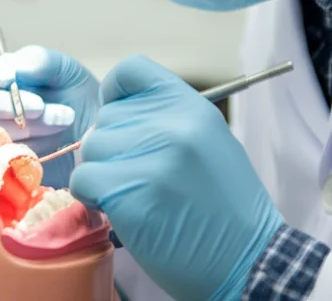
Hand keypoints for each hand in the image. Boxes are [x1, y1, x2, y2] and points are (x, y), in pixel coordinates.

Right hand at [0, 46, 99, 188]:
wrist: (98, 132)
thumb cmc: (76, 97)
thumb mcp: (64, 70)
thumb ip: (39, 60)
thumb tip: (15, 67)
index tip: (7, 77)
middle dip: (3, 102)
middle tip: (39, 105)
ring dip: (27, 124)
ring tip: (61, 120)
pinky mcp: (3, 162)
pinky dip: (27, 148)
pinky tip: (52, 144)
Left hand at [70, 55, 283, 300]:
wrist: (248, 261)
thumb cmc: (223, 206)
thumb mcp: (206, 141)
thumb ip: (164, 120)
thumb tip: (112, 114)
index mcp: (191, 106)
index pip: (131, 70)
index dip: (116, 96)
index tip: (122, 123)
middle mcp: (173, 125)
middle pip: (105, 118)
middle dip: (110, 149)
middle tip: (135, 178)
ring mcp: (152, 159)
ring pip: (90, 149)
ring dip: (100, 174)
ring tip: (132, 195)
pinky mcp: (131, 194)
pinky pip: (83, 179)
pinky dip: (91, 197)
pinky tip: (117, 210)